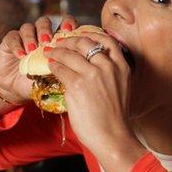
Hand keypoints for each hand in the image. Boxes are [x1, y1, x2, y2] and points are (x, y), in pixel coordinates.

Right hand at [0, 14, 77, 103]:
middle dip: (46, 30)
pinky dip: (17, 46)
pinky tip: (21, 56)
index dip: (67, 23)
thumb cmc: (39, 83)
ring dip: (31, 37)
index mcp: (55, 40)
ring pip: (27, 27)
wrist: (17, 90)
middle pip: (44, 22)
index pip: (63, 24)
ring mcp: (24, 37)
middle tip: (47, 41)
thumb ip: (63, 67)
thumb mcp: (54, 76)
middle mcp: (39, 35)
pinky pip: (12, 37)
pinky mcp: (9, 42)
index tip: (68, 29)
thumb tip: (74, 64)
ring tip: (32, 49)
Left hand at [47, 30, 146, 171]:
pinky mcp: (77, 84)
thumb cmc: (114, 119)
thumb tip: (92, 65)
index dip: (91, 34)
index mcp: (122, 67)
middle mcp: (108, 67)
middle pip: (85, 42)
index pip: (107, 40)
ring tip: (50, 52)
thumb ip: (110, 74)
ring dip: (57, 51)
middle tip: (60, 42)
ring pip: (70, 54)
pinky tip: (50, 66)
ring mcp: (92, 74)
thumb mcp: (121, 89)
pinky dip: (53, 65)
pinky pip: (61, 68)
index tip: (80, 35)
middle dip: (69, 40)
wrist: (112, 137)